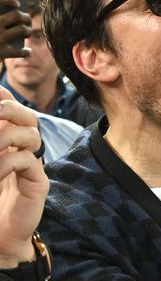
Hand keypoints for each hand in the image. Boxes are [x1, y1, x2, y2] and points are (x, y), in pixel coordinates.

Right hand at [0, 0, 30, 58]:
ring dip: (27, 30)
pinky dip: (25, 52)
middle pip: (16, 15)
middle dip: (24, 16)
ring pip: (22, 29)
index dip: (8, 0)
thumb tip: (12, 19)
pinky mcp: (1, 53)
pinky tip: (27, 51)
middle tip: (27, 18)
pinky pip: (19, 51)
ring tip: (27, 31)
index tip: (16, 3)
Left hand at [0, 89, 47, 266]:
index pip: (10, 107)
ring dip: (5, 135)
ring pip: (31, 133)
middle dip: (7, 109)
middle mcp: (22, 150)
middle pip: (27, 115)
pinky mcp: (37, 183)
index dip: (1, 96)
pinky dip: (7, 163)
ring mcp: (32, 165)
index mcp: (7, 142)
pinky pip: (28, 161)